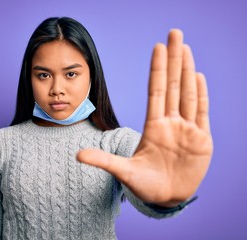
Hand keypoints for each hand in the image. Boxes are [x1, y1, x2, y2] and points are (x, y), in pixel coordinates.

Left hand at [77, 29, 212, 206]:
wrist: (165, 199)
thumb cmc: (144, 185)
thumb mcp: (123, 171)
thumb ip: (103, 161)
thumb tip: (76, 155)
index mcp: (153, 126)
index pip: (156, 90)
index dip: (157, 69)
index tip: (156, 47)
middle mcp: (170, 122)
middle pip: (173, 84)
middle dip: (174, 58)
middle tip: (175, 33)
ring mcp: (187, 130)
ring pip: (189, 93)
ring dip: (188, 69)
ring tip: (186, 47)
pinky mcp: (202, 140)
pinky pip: (202, 112)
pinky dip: (202, 94)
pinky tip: (198, 75)